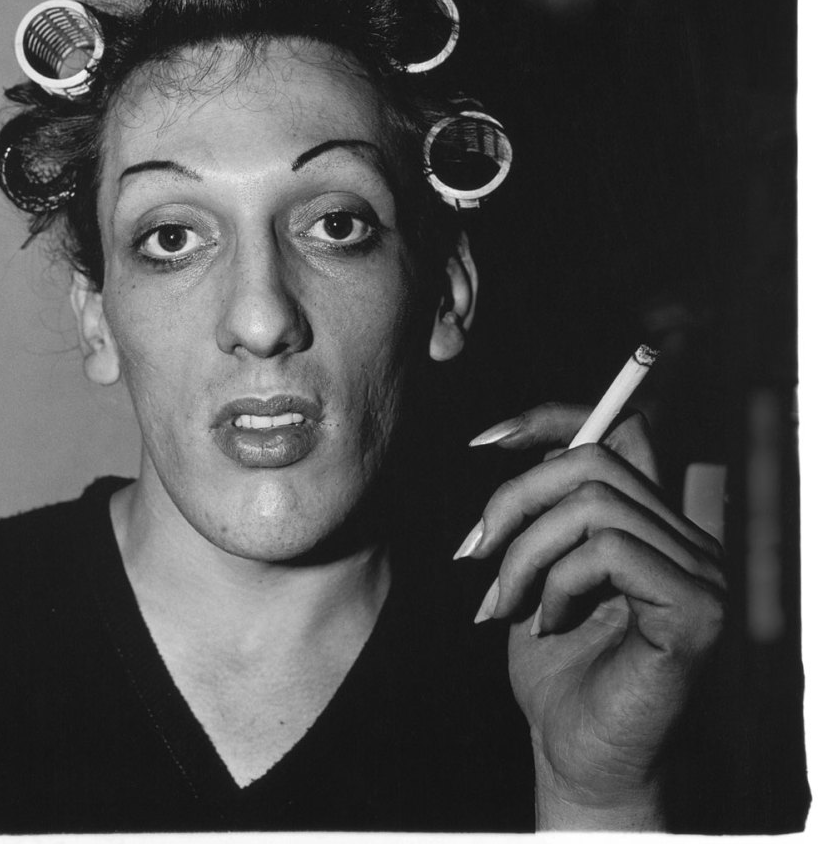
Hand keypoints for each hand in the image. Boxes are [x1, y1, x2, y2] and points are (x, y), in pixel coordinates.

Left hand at [455, 403, 725, 829]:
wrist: (577, 756)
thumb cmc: (553, 668)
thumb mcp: (531, 572)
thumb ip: (537, 513)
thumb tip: (502, 442)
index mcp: (650, 525)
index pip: (620, 432)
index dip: (553, 418)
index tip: (485, 442)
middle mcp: (687, 539)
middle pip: (593, 459)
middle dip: (515, 498)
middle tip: (473, 553)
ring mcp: (700, 573)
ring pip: (594, 504)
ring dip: (525, 552)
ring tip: (501, 603)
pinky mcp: (696, 610)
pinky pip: (610, 552)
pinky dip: (558, 581)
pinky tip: (545, 625)